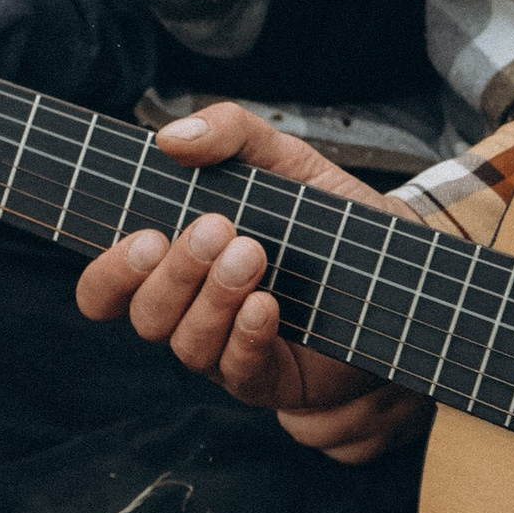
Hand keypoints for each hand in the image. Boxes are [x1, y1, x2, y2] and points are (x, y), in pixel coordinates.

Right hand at [75, 102, 427, 467]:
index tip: (145, 236)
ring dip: (212, 298)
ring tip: (254, 253)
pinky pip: (238, 370)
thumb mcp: (286, 159)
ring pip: (185, 344)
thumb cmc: (331, 217)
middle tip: (217, 229)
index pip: (109, 287)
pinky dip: (246, 336)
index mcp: (179, 262)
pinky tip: (268, 304)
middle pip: (144, 314)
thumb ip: (230, 134)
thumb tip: (170, 138)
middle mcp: (192, 310)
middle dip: (174, 272)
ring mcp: (227, 348)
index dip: (110, 272)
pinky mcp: (269, 377)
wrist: (403, 268)